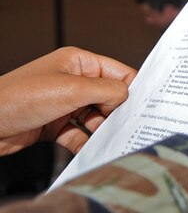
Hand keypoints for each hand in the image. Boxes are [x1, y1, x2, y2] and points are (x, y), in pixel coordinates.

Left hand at [0, 47, 135, 155]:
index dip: (132, 90)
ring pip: (97, 118)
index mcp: (79, 62)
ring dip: (102, 131)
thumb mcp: (71, 90)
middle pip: (110, 97)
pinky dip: (86, 143)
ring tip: (107, 141)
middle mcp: (73, 81)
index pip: (119, 72)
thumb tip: (127, 96)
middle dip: (117, 114)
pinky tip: (90, 151)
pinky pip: (80, 134)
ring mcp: (64, 103)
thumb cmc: (18, 99)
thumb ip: (107, 90)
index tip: (143, 108)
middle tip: (125, 128)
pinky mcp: (55, 124)